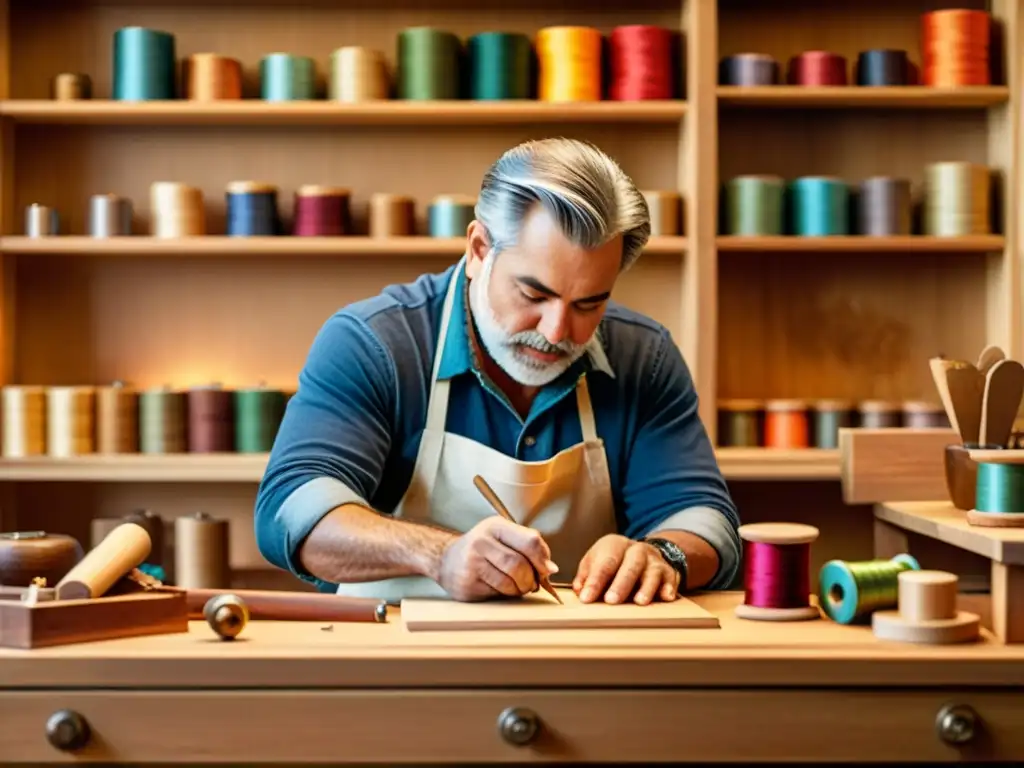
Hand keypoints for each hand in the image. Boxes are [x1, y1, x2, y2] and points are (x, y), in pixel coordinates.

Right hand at [437, 517, 557, 601]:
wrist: (446, 560)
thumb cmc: (482, 549)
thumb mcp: (503, 536)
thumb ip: (528, 546)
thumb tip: (551, 568)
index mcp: (495, 526)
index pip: (529, 542)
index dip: (543, 559)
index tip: (547, 569)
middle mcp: (481, 542)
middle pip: (520, 565)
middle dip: (531, 579)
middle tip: (532, 583)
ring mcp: (472, 563)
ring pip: (510, 582)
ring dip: (520, 589)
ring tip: (519, 586)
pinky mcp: (468, 584)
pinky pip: (497, 593)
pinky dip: (507, 594)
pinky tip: (503, 589)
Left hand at [573, 534, 679, 604]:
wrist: (645, 554)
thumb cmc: (614, 562)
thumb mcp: (597, 562)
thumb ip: (586, 576)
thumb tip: (579, 590)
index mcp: (614, 545)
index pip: (604, 563)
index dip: (594, 581)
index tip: (586, 599)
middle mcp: (635, 550)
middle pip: (629, 565)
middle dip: (620, 584)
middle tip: (611, 601)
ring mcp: (653, 560)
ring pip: (651, 572)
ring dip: (646, 587)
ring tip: (639, 602)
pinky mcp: (668, 572)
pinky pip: (670, 579)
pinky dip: (669, 588)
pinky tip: (666, 597)